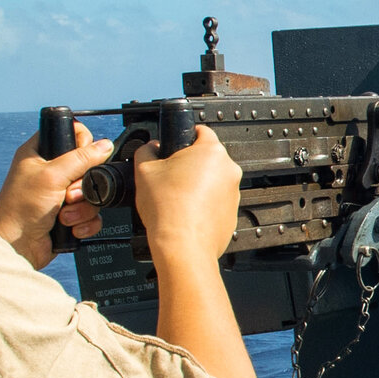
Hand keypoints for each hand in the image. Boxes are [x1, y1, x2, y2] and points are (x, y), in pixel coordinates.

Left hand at [0, 124, 115, 268]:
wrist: (16, 247)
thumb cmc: (20, 209)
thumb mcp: (52, 176)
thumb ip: (81, 158)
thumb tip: (105, 145)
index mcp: (40, 153)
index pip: (71, 134)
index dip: (82, 144)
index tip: (79, 159)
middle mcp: (51, 172)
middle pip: (88, 167)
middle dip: (82, 186)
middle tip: (67, 194)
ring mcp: (60, 194)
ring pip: (92, 193)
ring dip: (82, 208)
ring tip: (64, 214)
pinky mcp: (70, 215)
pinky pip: (93, 214)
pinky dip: (84, 222)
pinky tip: (70, 226)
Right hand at [132, 126, 242, 270]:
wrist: (182, 246)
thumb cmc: (168, 210)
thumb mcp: (144, 170)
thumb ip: (147, 151)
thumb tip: (150, 147)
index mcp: (211, 152)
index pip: (201, 131)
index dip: (184, 136)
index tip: (176, 144)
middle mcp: (229, 170)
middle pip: (207, 158)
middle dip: (189, 164)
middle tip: (169, 176)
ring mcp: (234, 193)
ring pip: (213, 180)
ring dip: (197, 185)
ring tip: (176, 198)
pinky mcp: (233, 213)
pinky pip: (217, 201)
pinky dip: (204, 203)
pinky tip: (187, 211)